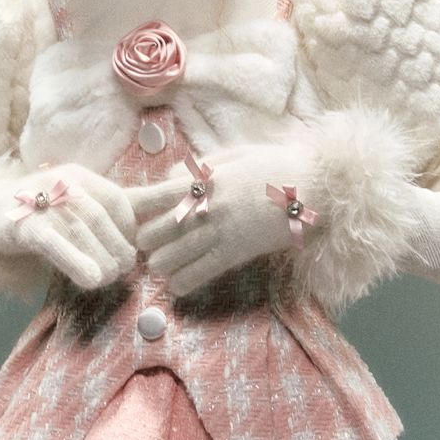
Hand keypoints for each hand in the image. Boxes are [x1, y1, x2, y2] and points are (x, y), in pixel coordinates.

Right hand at [0, 163, 136, 288]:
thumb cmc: (44, 212)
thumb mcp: (78, 205)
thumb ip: (115, 211)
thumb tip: (164, 213)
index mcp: (80, 176)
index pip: (116, 198)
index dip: (130, 226)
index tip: (134, 247)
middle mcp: (61, 183)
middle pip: (98, 216)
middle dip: (117, 247)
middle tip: (123, 270)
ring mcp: (38, 202)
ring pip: (78, 230)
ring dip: (101, 258)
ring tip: (109, 278)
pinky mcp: (21, 225)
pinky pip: (52, 243)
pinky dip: (75, 261)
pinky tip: (91, 280)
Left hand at [127, 145, 319, 295]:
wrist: (315, 186)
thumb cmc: (277, 165)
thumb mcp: (236, 154)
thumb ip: (201, 166)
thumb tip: (173, 175)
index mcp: (205, 179)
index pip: (154, 195)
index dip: (134, 207)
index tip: (124, 214)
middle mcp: (206, 206)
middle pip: (155, 231)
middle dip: (147, 240)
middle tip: (147, 244)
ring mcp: (220, 232)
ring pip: (171, 257)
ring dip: (162, 262)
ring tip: (161, 265)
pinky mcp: (236, 253)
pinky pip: (200, 273)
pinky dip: (183, 282)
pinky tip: (178, 285)